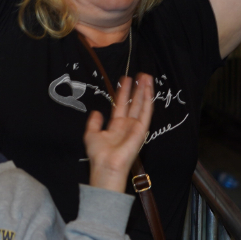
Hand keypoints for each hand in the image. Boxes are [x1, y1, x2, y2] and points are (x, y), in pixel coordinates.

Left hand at [84, 74, 154, 192]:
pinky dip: (148, 99)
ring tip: (146, 77)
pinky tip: (148, 88)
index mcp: (116, 125)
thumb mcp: (91, 134)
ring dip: (144, 91)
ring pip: (142, 105)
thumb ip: (94, 122)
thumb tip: (96, 112)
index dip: (123, 92)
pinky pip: (146, 112)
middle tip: (140, 74)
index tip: (125, 79)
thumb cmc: (99, 153)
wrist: (106, 164)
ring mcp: (135, 126)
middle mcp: (127, 125)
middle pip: (134, 103)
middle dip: (137, 89)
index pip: (121, 105)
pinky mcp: (142, 129)